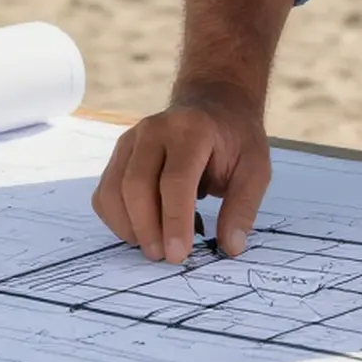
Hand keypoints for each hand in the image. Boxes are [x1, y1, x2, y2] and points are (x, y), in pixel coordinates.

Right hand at [90, 85, 272, 263]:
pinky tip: (140, 231)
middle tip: (165, 258)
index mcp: (191, 130)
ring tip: (154, 248)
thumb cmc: (235, 140)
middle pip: (136, 184)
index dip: (174, 221)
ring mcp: (131, 139)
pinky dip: (117, 219)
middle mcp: (154, 130)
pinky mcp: (119, 153)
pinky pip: (105, 192)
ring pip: (114, 189)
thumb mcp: (256, 167)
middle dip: (147, 228)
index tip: (179, 255)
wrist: (213, 104)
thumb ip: (244, 206)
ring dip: (129, 227)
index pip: (175, 180)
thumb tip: (230, 247)